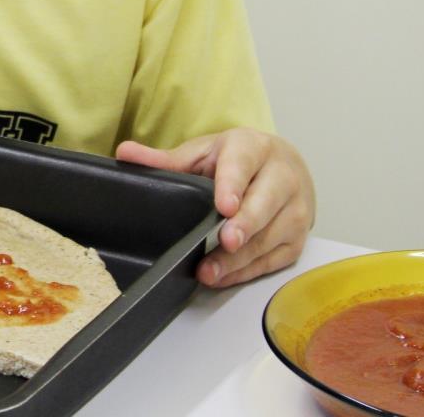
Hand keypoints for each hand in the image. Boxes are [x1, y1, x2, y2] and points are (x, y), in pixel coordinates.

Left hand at [116, 128, 313, 287]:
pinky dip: (249, 270)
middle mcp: (283, 176)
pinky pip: (275, 258)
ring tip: (211, 271)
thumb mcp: (204, 152)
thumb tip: (124, 154)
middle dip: (246, 224)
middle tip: (226, 241)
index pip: (243, 164)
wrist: (284, 165)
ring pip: (271, 236)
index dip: (233, 185)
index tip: (224, 205)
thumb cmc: (239, 159)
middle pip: (265, 203)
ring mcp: (296, 209)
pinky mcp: (299, 238)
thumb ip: (167, 159)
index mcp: (253, 148)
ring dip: (241, 257)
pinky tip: (225, 276)